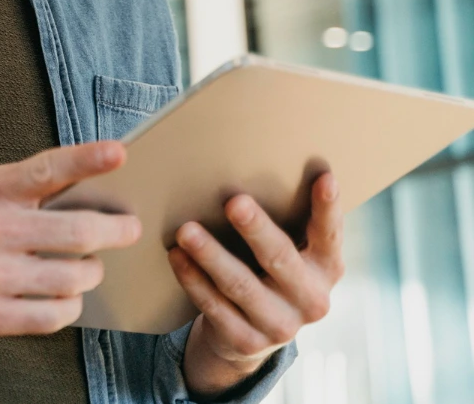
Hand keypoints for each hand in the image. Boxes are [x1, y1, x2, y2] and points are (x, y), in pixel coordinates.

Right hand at [0, 141, 140, 361]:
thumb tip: (85, 186)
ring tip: (86, 267)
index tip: (120, 152)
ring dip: (91, 272)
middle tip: (128, 228)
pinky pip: (55, 315)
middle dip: (117, 230)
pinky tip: (63, 295)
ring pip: (75, 278)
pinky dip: (69, 305)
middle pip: (79, 231)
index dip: (87, 159)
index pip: (46, 169)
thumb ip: (20, 185)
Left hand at [169, 172, 345, 397]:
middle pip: (280, 258)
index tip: (324, 177)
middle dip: (256, 229)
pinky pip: (214, 306)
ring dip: (211, 255)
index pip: (330, 234)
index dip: (328, 207)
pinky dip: (193, 279)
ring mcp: (281, 325)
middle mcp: (311, 299)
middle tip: (233, 201)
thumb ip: (283, 221)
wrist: (251, 333)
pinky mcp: (247, 342)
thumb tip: (248, 165)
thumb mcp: (287, 251)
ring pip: (241, 285)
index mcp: (326, 268)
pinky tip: (176, 257)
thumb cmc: (267, 270)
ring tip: (186, 230)